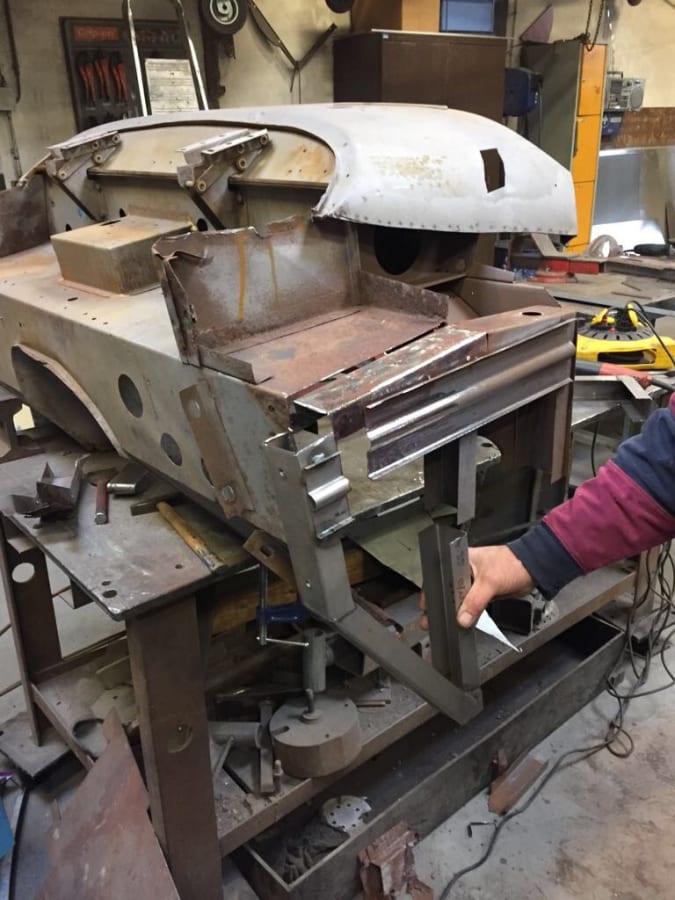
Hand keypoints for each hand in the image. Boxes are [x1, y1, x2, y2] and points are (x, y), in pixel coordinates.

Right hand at [419, 545, 533, 629]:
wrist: (532, 569)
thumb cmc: (512, 563)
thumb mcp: (490, 582)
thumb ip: (474, 601)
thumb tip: (461, 618)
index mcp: (460, 558)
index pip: (440, 575)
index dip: (432, 591)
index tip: (427, 606)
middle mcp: (464, 569)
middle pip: (447, 588)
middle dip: (440, 604)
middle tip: (431, 619)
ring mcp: (472, 581)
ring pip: (458, 598)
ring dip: (453, 610)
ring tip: (445, 623)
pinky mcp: (481, 592)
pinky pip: (469, 604)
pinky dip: (466, 612)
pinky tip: (462, 620)